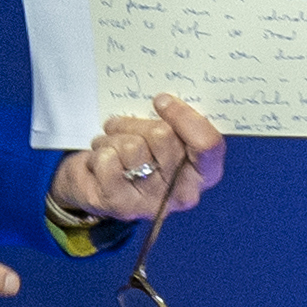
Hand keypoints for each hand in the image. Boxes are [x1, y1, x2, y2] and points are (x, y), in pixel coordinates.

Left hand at [51, 92, 224, 222]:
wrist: (103, 186)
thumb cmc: (140, 154)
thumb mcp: (164, 134)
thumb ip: (172, 120)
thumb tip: (162, 100)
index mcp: (203, 172)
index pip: (207, 143)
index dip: (183, 115)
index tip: (161, 100)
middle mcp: (184, 193)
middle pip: (163, 135)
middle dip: (137, 123)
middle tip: (126, 127)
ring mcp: (153, 202)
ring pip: (132, 146)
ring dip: (115, 138)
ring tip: (113, 146)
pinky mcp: (122, 206)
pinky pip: (108, 160)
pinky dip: (100, 153)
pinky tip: (103, 162)